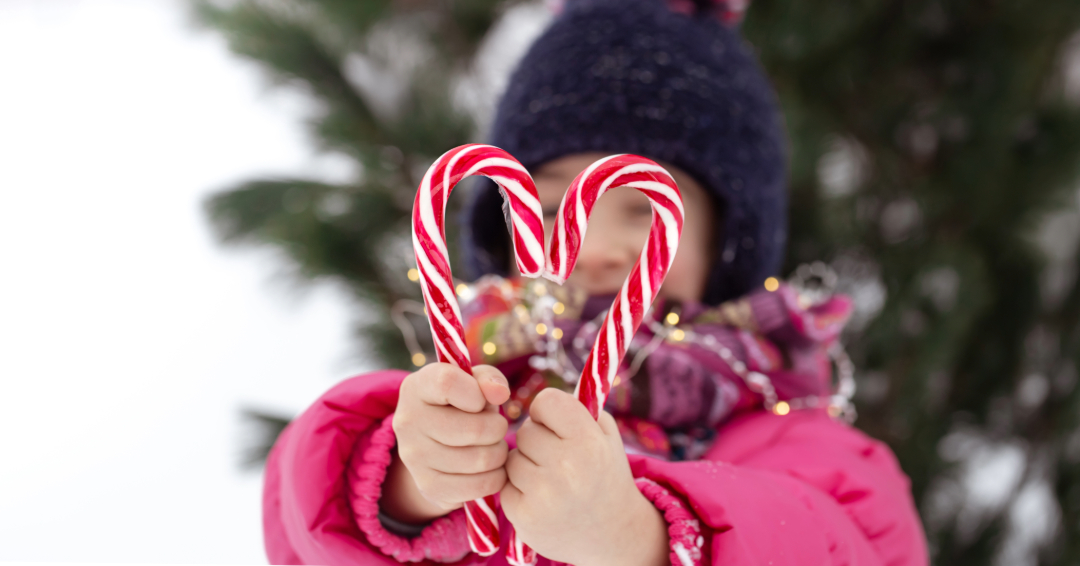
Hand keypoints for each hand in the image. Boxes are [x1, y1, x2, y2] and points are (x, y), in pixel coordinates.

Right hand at [381, 363, 510, 523]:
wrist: (434, 444)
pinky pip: (480, 486)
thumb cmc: (460, 405)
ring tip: (491, 446)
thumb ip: (488, 379)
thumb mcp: (472, 383)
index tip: (482, 401)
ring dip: (499, 453)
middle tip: (495, 428)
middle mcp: (408, 421)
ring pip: (481, 459)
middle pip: (475, 429)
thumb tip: (500, 394)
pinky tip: (488, 468)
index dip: (477, 393)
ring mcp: (414, 457)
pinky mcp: (428, 486)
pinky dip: (495, 478)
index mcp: (416, 387)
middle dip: (497, 428)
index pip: (448, 383)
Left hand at [499, 388, 668, 565]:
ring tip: (551, 480)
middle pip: (524, 431)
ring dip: (525, 465)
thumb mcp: (606, 437)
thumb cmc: (605, 476)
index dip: (546, 411)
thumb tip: (544, 391)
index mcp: (588, 442)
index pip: (545, 401)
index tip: (554, 423)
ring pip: (511, 459)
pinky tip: (542, 499)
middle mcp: (566, 467)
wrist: (613, 534)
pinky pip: (505, 485)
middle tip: (557, 458)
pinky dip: (518, 490)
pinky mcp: (524, 517)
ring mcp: (543, 495)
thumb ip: (580, 408)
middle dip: (537, 441)